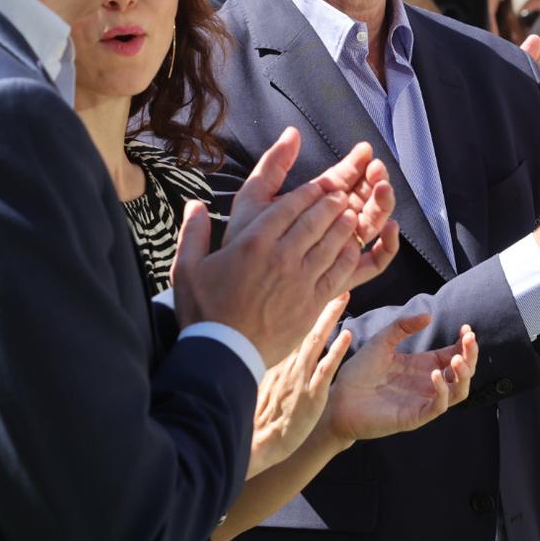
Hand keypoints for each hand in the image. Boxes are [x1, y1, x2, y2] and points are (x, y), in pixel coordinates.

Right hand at [173, 127, 399, 364]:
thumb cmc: (205, 310)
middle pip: (315, 220)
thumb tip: (193, 204)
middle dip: (331, 203)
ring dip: (343, 225)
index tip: (318, 187)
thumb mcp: (187, 268)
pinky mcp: (312, 302)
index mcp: (254, 242)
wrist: (225, 353)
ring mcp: (300, 280)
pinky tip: (352, 248)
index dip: (308, 193)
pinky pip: (338, 273)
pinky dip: (347, 257)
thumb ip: (192, 233)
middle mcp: (281, 256)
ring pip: (331, 243)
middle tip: (340, 195)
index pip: (289, 206)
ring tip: (351, 214)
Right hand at [246, 294, 352, 477]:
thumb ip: (268, 364)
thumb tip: (273, 348)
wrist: (256, 444)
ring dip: (329, 316)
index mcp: (272, 358)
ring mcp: (298, 377)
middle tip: (334, 281)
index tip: (312, 284)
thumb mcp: (256, 383)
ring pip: (315, 339)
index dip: (302, 304)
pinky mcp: (310, 394)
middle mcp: (285, 362)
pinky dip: (336, 350)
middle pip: (302, 325)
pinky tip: (347, 335)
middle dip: (319, 301)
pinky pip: (326, 368)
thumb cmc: (255, 417)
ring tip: (343, 296)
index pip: (289, 326)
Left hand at [324, 315, 476, 443]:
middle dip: (470, 356)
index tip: (467, 329)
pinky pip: (438, 406)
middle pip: (462, 372)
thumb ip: (402, 326)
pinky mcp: (414, 416)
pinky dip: (443, 391)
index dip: (465, 344)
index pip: (454, 355)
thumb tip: (428, 316)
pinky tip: (435, 374)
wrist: (339, 398)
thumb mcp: (382, 341)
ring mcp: (423, 400)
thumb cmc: (359, 371)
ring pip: (458, 392)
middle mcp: (427, 383)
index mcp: (423, 365)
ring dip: (463, 375)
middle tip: (469, 340)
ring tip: (456, 359)